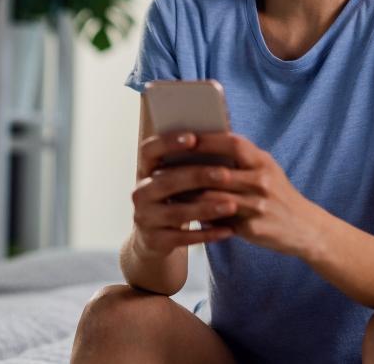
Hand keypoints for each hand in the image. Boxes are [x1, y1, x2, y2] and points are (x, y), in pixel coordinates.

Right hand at [130, 130, 237, 257]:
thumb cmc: (174, 200)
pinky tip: (228, 230)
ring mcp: (145, 218)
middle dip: (197, 176)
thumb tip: (223, 133)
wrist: (154, 239)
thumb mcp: (176, 180)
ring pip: (177, 212)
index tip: (193, 138)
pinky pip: (183, 238)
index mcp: (145, 171)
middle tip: (225, 174)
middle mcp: (140, 193)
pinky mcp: (155, 240)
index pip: (149, 150)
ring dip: (206, 208)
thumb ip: (190, 162)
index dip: (168, 143)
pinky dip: (207, 234)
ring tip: (232, 205)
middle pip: (167, 181)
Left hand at [147, 132, 325, 257]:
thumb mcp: (266, 170)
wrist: (306, 229)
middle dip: (188, 171)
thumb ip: (240, 160)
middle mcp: (262, 181)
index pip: (233, 144)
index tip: (184, 138)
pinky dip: (201, 216)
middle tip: (162, 169)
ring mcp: (258, 206)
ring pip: (214, 199)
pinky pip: (219, 221)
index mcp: (263, 162)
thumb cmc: (278, 195)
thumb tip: (201, 145)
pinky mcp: (253, 229)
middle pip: (218, 173)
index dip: (208, 140)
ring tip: (167, 191)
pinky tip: (185, 213)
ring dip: (189, 196)